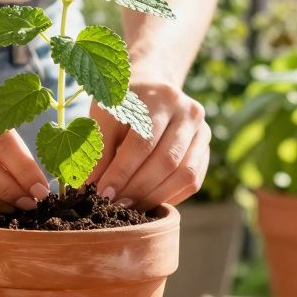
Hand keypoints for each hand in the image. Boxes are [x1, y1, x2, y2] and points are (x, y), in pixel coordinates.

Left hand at [90, 81, 208, 210]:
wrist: (152, 88)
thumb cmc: (121, 104)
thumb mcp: (104, 116)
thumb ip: (99, 149)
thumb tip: (90, 187)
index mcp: (160, 97)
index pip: (142, 142)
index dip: (121, 172)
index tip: (102, 193)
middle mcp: (188, 112)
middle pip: (166, 161)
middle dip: (137, 188)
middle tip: (115, 205)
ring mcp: (202, 131)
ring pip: (185, 174)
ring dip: (155, 197)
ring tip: (129, 208)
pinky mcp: (206, 149)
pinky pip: (193, 181)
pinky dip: (170, 196)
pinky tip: (147, 202)